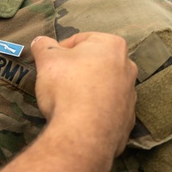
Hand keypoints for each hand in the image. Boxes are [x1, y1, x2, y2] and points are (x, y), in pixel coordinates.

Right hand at [31, 33, 136, 156]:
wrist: (83, 132)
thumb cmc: (67, 86)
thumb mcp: (47, 59)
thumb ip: (43, 46)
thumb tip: (40, 40)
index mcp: (112, 46)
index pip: (80, 40)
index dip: (60, 50)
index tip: (49, 62)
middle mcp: (128, 67)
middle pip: (94, 62)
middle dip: (76, 68)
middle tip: (57, 79)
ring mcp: (130, 95)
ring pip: (102, 85)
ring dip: (86, 88)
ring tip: (67, 99)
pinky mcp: (127, 119)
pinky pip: (107, 107)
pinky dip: (94, 108)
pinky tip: (78, 115)